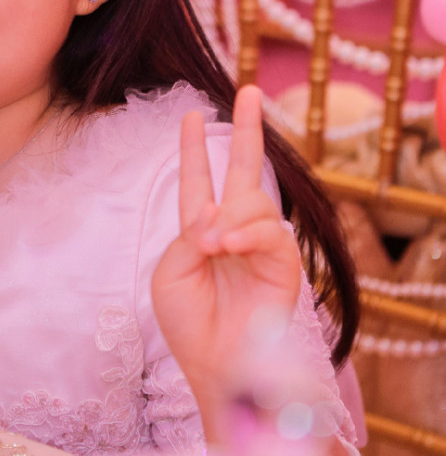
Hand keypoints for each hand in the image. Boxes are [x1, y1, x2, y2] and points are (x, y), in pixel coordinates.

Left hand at [151, 86, 300, 437]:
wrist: (214, 364)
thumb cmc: (188, 323)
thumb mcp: (171, 271)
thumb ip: (190, 234)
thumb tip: (218, 214)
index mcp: (200, 231)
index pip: (199, 181)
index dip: (195, 149)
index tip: (191, 114)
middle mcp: (233, 231)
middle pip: (243, 171)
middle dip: (246, 130)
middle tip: (248, 91)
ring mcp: (261, 246)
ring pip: (253, 204)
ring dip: (227, 219)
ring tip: (210, 245)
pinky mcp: (284, 264)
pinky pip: (268, 233)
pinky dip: (245, 235)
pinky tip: (226, 245)